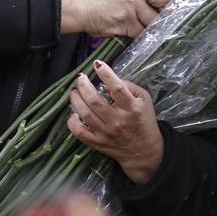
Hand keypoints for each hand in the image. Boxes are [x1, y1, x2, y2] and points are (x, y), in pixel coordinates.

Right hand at [60, 0, 186, 39]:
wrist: (80, 8)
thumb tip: (158, 0)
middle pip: (165, 1)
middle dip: (165, 11)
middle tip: (161, 17)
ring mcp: (132, 5)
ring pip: (154, 20)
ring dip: (151, 26)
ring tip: (139, 25)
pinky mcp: (127, 21)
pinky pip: (142, 33)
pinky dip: (140, 36)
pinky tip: (132, 33)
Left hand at [67, 59, 162, 183]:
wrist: (144, 151)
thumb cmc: (144, 121)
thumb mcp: (144, 100)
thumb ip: (129, 86)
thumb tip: (108, 81)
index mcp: (131, 108)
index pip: (117, 88)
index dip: (106, 74)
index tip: (97, 64)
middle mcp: (118, 121)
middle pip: (95, 100)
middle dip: (84, 85)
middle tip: (81, 77)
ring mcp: (106, 133)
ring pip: (85, 114)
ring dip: (76, 99)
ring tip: (75, 91)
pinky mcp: (97, 142)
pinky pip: (79, 132)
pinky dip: (72, 121)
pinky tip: (73, 112)